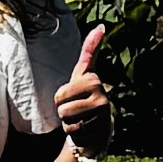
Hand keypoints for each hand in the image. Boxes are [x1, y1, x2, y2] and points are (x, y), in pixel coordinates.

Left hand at [50, 23, 112, 153]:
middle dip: (64, 112)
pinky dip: (76, 134)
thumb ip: (90, 50)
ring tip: (81, 120)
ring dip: (69, 124)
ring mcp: (103, 114)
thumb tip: (101, 26)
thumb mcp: (83, 74)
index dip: (61, 99)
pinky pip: (75, 133)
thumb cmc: (84, 97)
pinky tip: (86, 130)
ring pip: (67, 121)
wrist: (96, 126)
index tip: (76, 91)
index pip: (60, 95)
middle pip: (62, 107)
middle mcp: (102, 94)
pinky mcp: (101, 130)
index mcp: (93, 79)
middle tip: (76, 110)